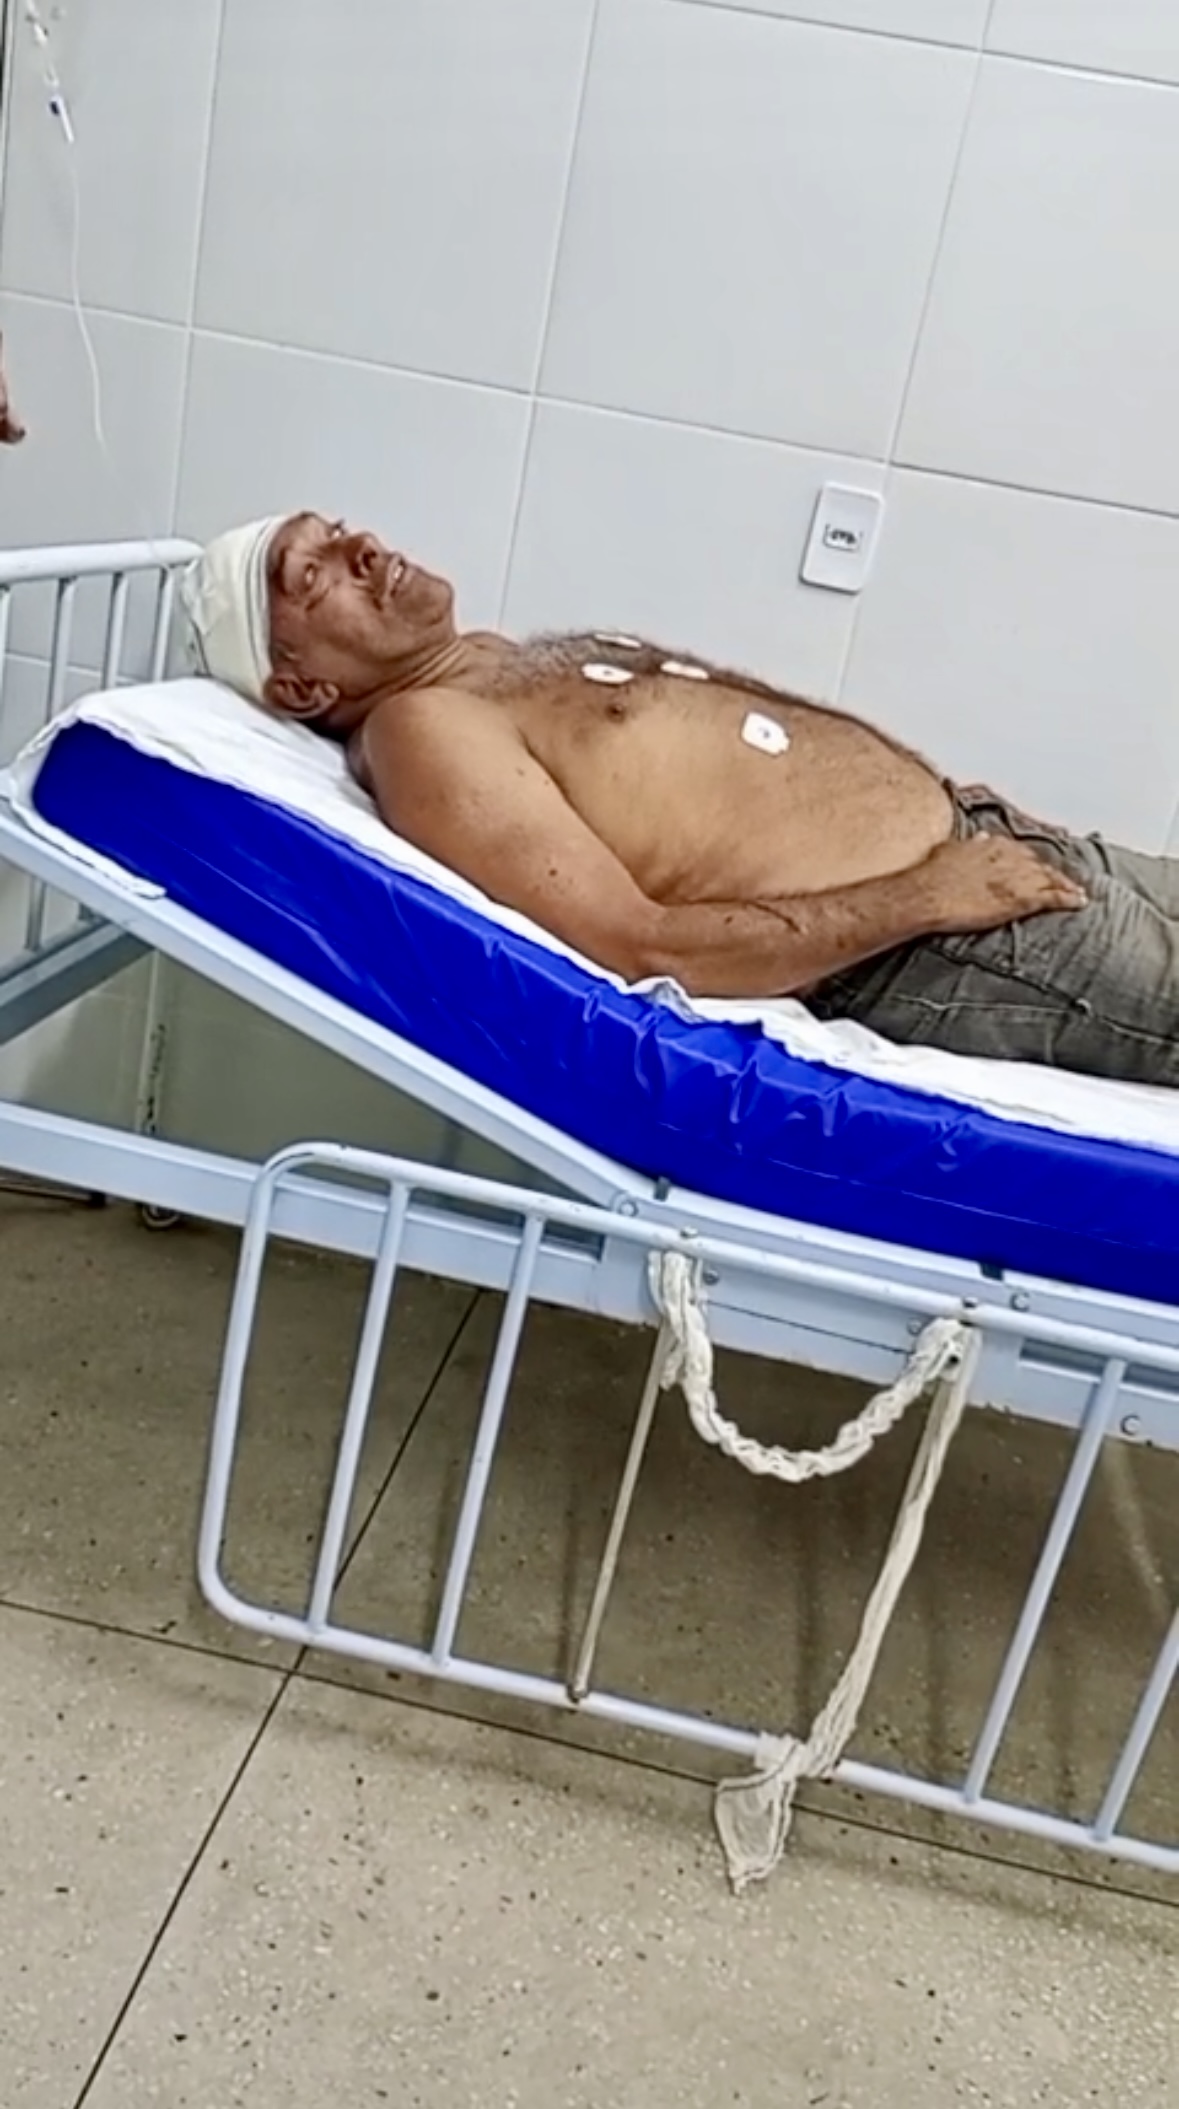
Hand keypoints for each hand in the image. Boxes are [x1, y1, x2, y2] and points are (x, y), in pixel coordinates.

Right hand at [919, 833, 1086, 934]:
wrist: (928, 895)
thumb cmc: (931, 876)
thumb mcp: (950, 850)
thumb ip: (970, 844)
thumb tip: (980, 838)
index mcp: (993, 844)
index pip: (1021, 852)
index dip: (1031, 862)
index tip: (1036, 868)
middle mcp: (1010, 856)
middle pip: (1040, 864)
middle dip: (1052, 873)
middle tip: (1064, 881)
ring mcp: (1019, 877)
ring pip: (1052, 878)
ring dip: (1066, 885)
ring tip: (1078, 893)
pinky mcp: (1022, 898)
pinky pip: (1054, 896)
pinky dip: (1069, 898)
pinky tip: (1079, 902)